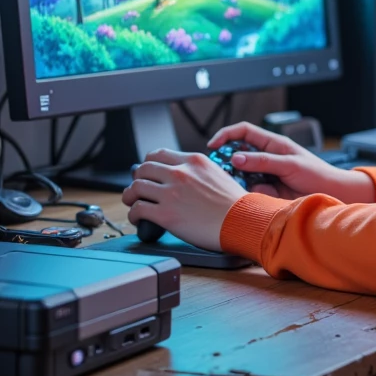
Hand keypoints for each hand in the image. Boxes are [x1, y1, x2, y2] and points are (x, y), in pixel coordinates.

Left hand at [122, 148, 248, 252]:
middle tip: (138, 188)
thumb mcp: (218, 175)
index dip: (149, 164)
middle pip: (143, 168)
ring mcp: (171, 193)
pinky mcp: (166, 214)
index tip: (148, 173)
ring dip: (130, 195)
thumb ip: (197, 173)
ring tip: (133, 203)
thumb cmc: (237, 204)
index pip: (158, 154)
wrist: (244, 222)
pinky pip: (138, 209)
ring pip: (136, 187)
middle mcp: (180, 173)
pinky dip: (134, 214)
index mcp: (194, 161)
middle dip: (137, 178)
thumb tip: (183, 180)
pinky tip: (138, 219)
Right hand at [207, 121, 375, 203]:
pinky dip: (248, 194)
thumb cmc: (318, 174)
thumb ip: (263, 161)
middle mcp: (266, 159)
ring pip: (241, 176)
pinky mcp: (266, 192)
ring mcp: (265, 176)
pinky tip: (256, 197)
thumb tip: (236, 157)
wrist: (332, 196)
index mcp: (273, 144)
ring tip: (243, 186)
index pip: (244, 132)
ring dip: (238, 181)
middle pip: (237, 155)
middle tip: (221, 172)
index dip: (226, 135)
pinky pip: (250, 192)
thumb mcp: (290, 164)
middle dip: (227, 163)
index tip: (213, 145)